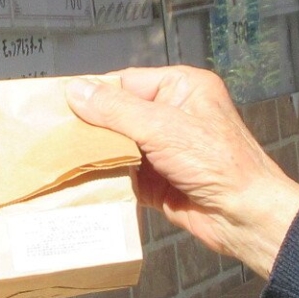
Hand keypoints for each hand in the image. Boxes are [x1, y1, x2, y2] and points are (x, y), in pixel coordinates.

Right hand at [69, 65, 298, 277]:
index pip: (127, 82)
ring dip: (98, 155)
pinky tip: (84, 181)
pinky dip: (108, 179)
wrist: (244, 215)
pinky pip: (125, 175)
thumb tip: (76, 90)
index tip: (59, 103)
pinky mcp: (159, 181)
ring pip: (119, 146)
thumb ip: (116, 110)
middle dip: (91, 127)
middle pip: (119, 115)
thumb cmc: (218, 162)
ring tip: (61, 158)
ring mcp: (165, 150)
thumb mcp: (162, 127)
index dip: (95, 93)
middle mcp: (173, 115)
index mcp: (182, 88)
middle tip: (54, 134)